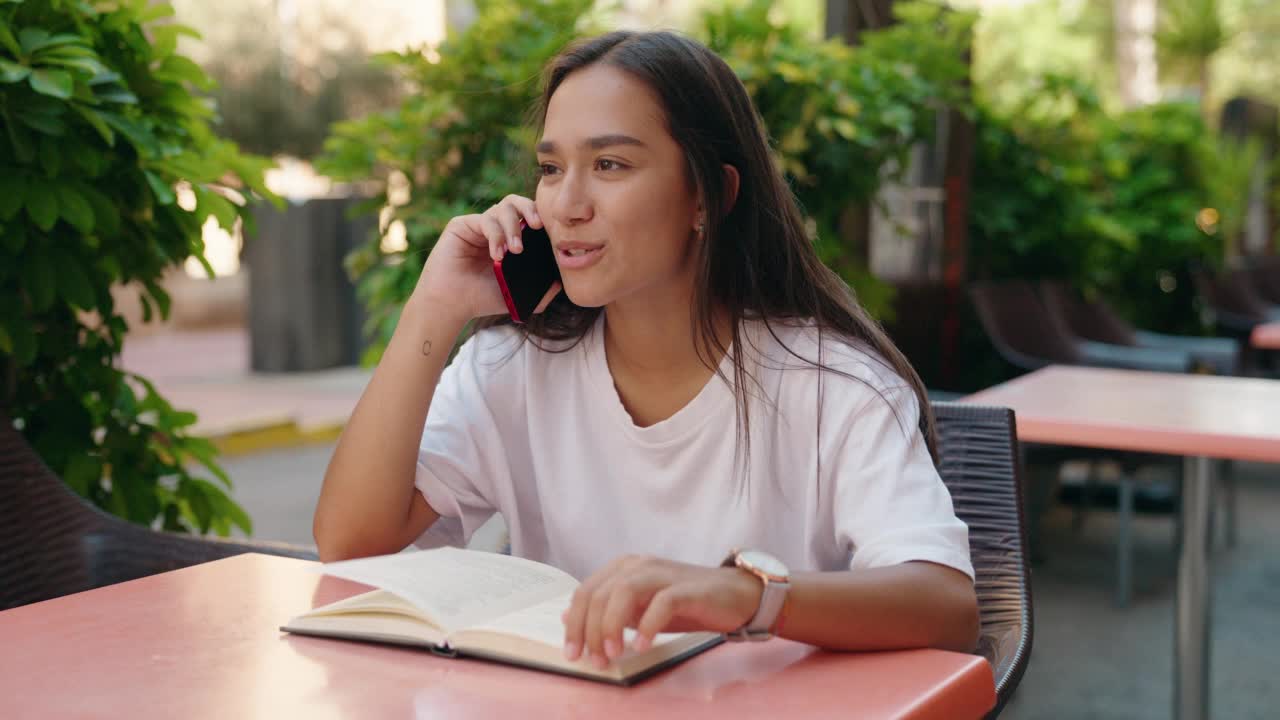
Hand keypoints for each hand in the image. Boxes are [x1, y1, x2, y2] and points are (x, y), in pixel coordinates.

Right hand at [414, 194, 560, 320]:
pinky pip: (486, 220)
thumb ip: (541, 291)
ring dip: (513, 227)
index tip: (551, 233)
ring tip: (516, 250)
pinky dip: (496, 235)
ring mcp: (478, 225)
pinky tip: (497, 255)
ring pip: (503, 208)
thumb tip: (561, 283)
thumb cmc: (482, 299)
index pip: (528, 218)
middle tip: (538, 225)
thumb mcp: (518, 295)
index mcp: (509, 239)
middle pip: (516, 203)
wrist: (452, 305)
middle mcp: (495, 228)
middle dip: (530, 209)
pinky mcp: (462, 225)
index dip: (541, 219)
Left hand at [560, 555, 761, 668]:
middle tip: (595, 660)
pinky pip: (662, 602)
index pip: (586, 592)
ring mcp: (663, 574)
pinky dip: (648, 625)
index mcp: (624, 568)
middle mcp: (640, 565)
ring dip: (612, 625)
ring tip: (614, 654)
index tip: (573, 654)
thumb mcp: (639, 608)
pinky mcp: (687, 588)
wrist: (735, 595)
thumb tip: (568, 617)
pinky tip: (642, 646)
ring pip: (624, 591)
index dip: (575, 624)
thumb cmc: (685, 603)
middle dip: (591, 630)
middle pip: (600, 593)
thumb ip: (608, 610)